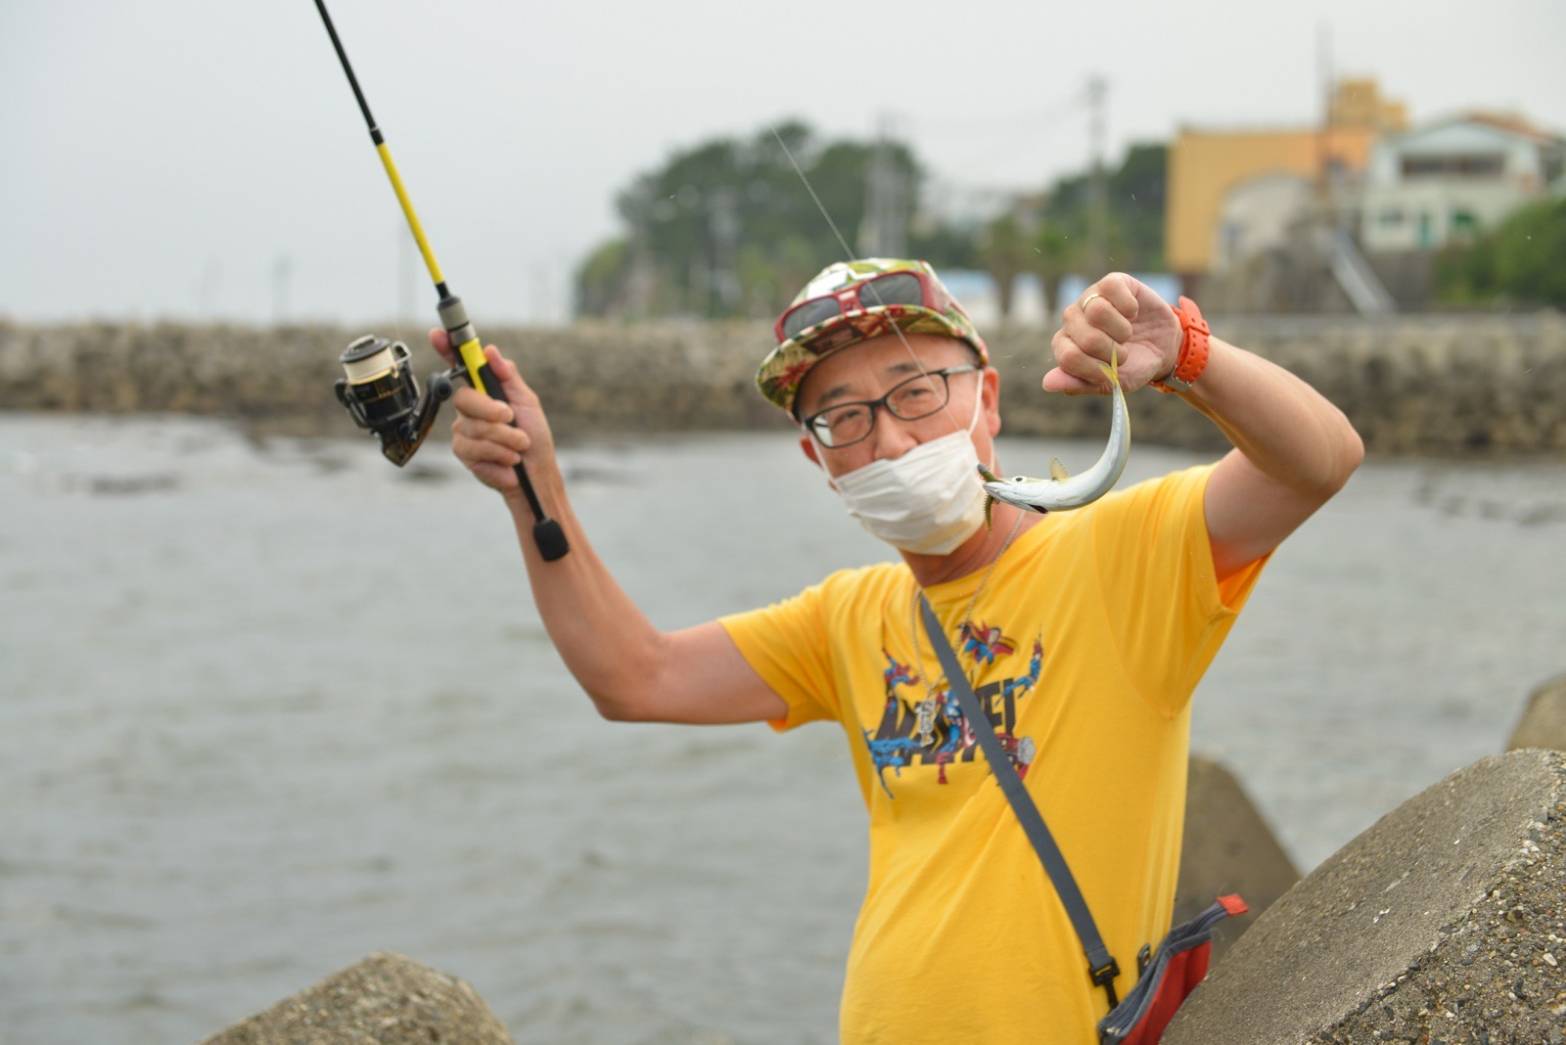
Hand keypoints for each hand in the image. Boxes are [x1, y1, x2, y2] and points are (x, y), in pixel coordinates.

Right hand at [428, 329, 555, 496]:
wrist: (536, 473)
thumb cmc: (534, 435)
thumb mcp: (527, 402)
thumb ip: (509, 377)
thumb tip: (490, 351)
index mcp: (483, 391)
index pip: (459, 366)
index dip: (445, 349)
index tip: (437, 334)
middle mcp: (468, 409)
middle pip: (464, 399)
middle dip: (493, 413)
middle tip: (512, 419)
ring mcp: (462, 431)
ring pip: (474, 429)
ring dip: (505, 440)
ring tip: (519, 448)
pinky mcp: (463, 454)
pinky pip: (475, 450)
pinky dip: (500, 456)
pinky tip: (509, 462)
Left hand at [1044, 272, 1180, 394]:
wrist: (1163, 346)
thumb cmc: (1133, 365)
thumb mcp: (1110, 383)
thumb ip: (1077, 384)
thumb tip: (1047, 383)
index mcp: (1064, 345)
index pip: (1069, 359)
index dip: (1096, 369)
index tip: (1111, 372)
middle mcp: (1072, 319)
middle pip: (1087, 337)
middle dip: (1113, 351)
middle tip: (1123, 352)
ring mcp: (1090, 297)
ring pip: (1098, 311)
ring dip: (1122, 330)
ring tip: (1126, 333)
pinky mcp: (1111, 282)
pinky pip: (1113, 290)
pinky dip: (1130, 307)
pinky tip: (1133, 314)